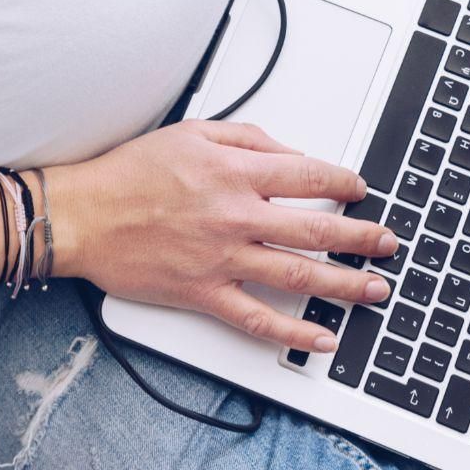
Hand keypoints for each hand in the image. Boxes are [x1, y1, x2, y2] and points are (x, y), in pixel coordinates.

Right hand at [43, 120, 399, 353]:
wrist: (81, 215)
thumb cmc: (128, 173)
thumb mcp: (191, 131)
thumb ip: (246, 137)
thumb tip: (290, 153)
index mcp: (234, 171)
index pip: (307, 174)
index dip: (343, 182)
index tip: (360, 190)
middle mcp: (235, 215)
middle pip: (317, 227)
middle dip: (361, 236)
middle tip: (387, 241)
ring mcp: (222, 258)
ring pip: (299, 274)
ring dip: (346, 283)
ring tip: (376, 288)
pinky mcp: (204, 293)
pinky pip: (258, 317)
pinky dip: (294, 332)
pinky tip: (323, 337)